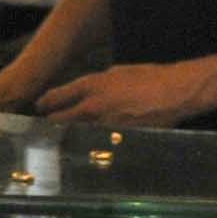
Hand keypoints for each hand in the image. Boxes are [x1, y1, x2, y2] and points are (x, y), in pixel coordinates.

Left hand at [38, 58, 216, 128]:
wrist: (176, 92)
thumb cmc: (149, 77)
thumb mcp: (116, 73)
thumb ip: (95, 85)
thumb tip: (84, 95)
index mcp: (91, 86)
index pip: (56, 98)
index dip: (44, 104)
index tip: (40, 108)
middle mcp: (94, 106)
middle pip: (61, 120)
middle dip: (53, 123)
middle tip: (48, 125)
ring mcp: (106, 124)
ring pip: (78, 133)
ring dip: (72, 134)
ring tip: (66, 137)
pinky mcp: (120, 137)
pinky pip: (100, 141)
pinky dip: (94, 142)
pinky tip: (93, 143)